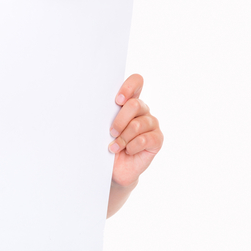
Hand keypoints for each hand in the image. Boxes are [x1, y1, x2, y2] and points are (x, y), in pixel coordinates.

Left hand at [108, 74, 162, 188]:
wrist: (115, 169)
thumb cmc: (108, 145)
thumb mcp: (103, 128)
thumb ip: (106, 115)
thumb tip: (93, 106)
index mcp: (130, 102)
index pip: (137, 82)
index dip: (129, 87)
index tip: (117, 100)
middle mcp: (143, 110)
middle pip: (135, 104)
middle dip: (119, 120)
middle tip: (111, 132)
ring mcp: (152, 124)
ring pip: (137, 125)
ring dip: (123, 138)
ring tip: (115, 147)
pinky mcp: (157, 139)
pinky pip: (145, 139)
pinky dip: (132, 147)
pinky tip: (128, 151)